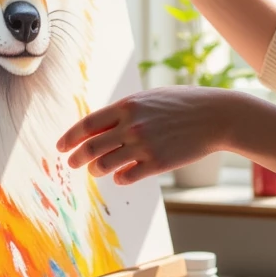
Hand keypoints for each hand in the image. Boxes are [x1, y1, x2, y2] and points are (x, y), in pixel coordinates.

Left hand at [59, 88, 237, 184]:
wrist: (215, 116)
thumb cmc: (182, 104)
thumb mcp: (150, 98)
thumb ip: (124, 111)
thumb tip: (98, 126)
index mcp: (127, 106)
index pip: (87, 125)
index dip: (69, 138)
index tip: (60, 147)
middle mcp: (132, 126)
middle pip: (90, 148)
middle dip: (75, 158)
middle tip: (71, 163)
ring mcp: (144, 146)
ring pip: (105, 166)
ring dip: (96, 170)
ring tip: (96, 170)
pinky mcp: (157, 164)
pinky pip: (126, 177)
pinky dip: (118, 178)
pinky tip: (120, 175)